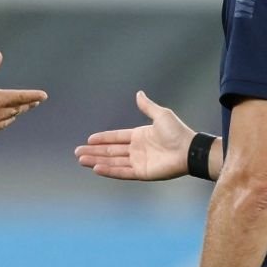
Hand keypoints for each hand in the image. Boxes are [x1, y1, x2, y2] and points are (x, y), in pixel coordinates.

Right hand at [74, 91, 193, 180]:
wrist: (189, 149)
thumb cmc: (177, 132)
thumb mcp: (161, 114)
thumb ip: (147, 106)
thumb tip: (139, 93)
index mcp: (139, 136)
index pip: (116, 138)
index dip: (102, 139)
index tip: (88, 139)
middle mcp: (136, 150)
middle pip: (110, 151)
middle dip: (94, 152)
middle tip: (77, 152)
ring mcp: (138, 162)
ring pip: (113, 162)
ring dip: (97, 161)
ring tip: (81, 160)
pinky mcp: (142, 173)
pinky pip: (122, 172)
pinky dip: (109, 170)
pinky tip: (96, 168)